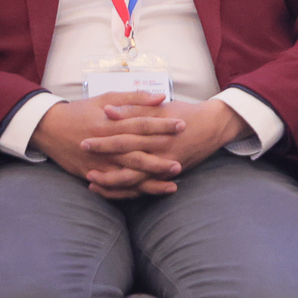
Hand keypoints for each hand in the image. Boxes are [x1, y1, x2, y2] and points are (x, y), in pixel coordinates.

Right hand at [31, 91, 187, 198]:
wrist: (49, 128)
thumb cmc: (82, 110)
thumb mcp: (107, 98)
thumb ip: (135, 98)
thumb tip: (162, 97)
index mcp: (110, 124)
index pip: (141, 124)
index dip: (162, 125)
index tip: (183, 125)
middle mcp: (104, 145)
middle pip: (136, 153)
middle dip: (159, 159)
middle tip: (181, 161)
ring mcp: (97, 163)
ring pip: (127, 175)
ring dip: (149, 181)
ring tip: (172, 183)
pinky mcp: (91, 174)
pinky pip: (113, 186)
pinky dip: (131, 191)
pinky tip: (148, 192)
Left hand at [80, 97, 252, 199]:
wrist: (214, 126)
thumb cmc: (185, 113)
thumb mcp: (161, 107)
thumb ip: (134, 107)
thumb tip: (108, 110)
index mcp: (156, 130)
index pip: (126, 135)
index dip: (104, 138)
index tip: (84, 139)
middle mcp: (160, 149)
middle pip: (127, 157)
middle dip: (103, 160)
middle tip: (83, 163)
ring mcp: (164, 164)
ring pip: (134, 178)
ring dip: (111, 181)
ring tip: (91, 180)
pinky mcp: (168, 175)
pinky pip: (144, 188)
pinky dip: (126, 191)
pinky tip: (110, 190)